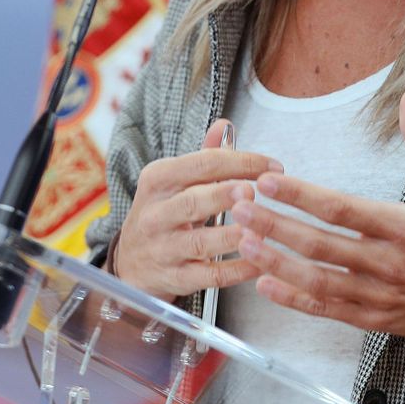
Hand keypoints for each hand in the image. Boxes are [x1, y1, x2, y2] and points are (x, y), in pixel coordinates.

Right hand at [114, 119, 282, 301]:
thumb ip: (203, 156)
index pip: (201, 164)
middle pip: (193, 201)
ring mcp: (164, 248)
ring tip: (259, 230)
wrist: (130, 265)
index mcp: (158, 180)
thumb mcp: (173, 182)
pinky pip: (208, 276)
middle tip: (253, 191)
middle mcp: (157, 213)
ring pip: (199, 242)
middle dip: (224, 195)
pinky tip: (257, 264)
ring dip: (231, 236)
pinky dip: (235, 271)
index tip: (274, 167)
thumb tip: (225, 125)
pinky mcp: (174, 278)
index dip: (241, 163)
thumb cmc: (162, 216)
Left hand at [229, 89, 404, 342]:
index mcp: (402, 227)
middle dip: (274, 224)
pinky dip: (294, 299)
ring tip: (241, 240)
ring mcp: (378, 294)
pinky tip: (264, 283)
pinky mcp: (373, 318)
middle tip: (236, 205)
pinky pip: (326, 309)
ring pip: (317, 279)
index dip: (302, 195)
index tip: (267, 180)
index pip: (342, 209)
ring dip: (276, 261)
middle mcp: (386, 262)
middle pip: (320, 244)